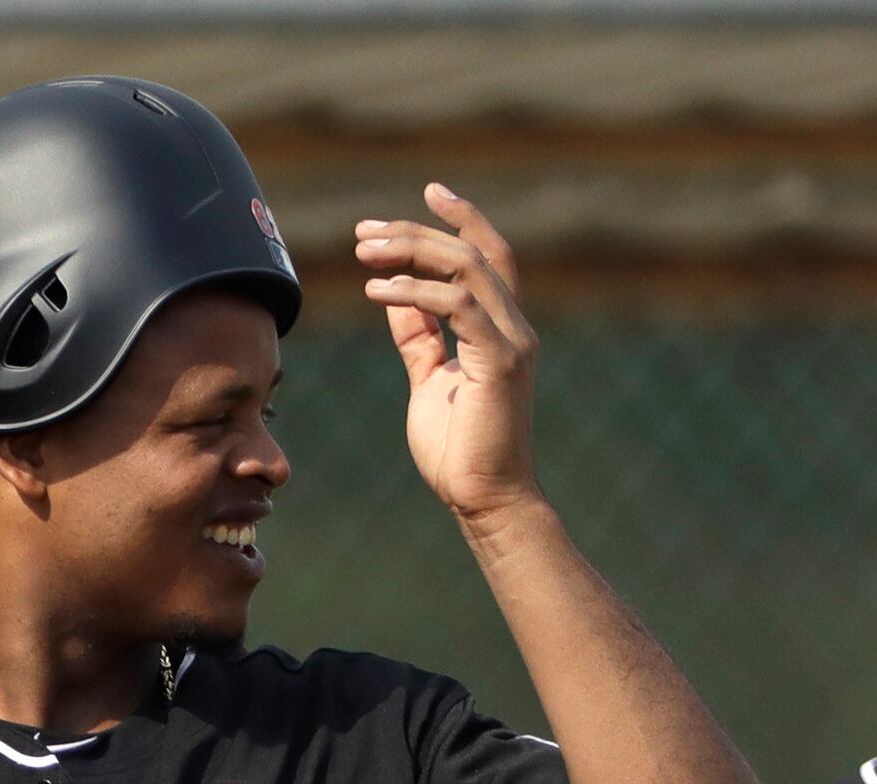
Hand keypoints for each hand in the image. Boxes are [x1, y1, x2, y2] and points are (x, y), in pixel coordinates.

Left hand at [355, 184, 541, 521]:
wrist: (485, 500)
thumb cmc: (459, 449)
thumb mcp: (428, 379)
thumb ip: (418, 337)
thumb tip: (396, 298)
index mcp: (500, 328)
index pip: (488, 256)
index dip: (463, 218)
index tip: (428, 191)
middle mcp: (513, 327)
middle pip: (471, 253)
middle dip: (415, 233)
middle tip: (364, 233)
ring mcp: (512, 342)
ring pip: (465, 268)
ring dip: (410, 253)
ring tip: (363, 253)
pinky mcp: (501, 362)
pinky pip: (457, 306)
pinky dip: (415, 292)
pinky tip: (378, 293)